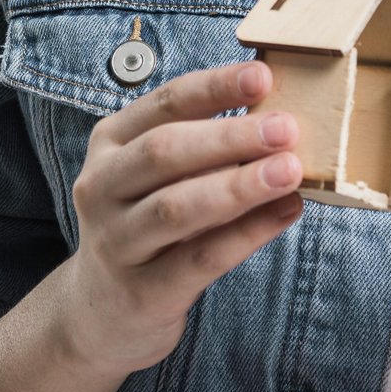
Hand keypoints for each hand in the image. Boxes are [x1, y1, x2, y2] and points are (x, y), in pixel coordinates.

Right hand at [51, 60, 306, 377]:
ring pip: (177, 206)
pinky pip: (199, 259)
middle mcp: (101, 187)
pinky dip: (246, 235)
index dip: (214, 88)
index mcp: (109, 144)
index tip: (263, 77)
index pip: (164, 103)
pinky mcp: (141, 291)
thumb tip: (279, 123)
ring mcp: (115, 241)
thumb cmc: (145, 228)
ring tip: (291, 171)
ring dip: (239, 185)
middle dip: (229, 137)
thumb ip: (202, 151)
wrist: (99, 314)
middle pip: (164, 151)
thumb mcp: (155, 179)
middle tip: (286, 128)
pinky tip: (284, 214)